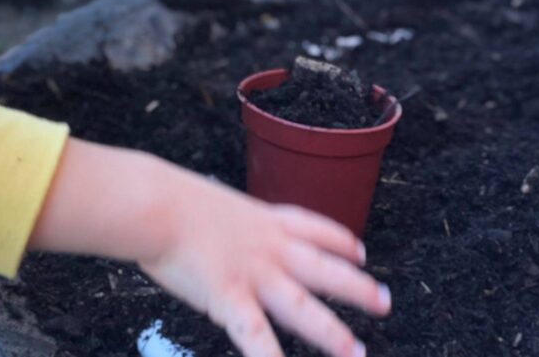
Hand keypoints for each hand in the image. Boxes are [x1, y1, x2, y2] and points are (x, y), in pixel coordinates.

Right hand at [140, 171, 388, 356]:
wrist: (155, 205)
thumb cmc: (165, 197)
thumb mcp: (204, 200)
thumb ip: (217, 222)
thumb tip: (204, 227)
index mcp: (261, 220)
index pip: (312, 228)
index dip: (338, 240)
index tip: (358, 251)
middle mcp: (267, 248)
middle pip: (323, 269)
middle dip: (357, 287)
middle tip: (384, 301)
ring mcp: (254, 275)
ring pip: (304, 308)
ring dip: (332, 333)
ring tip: (356, 351)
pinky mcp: (231, 300)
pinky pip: (258, 338)